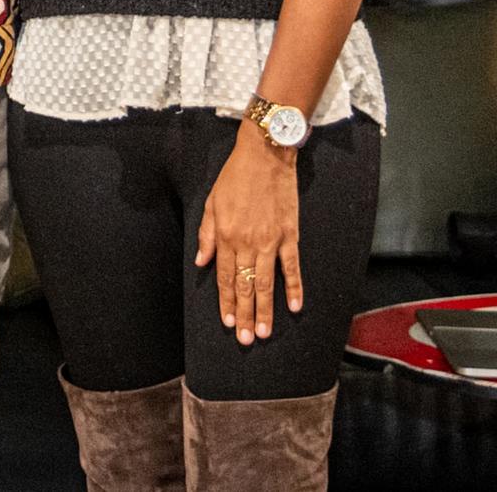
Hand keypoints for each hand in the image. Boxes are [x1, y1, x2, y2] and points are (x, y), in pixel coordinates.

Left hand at [195, 120, 303, 345]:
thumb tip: (202, 263)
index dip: (225, 302)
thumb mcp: (211, 203)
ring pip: (266, 282)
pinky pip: (292, 267)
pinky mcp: (289, 235)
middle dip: (244, 314)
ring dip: (265, 310)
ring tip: (264, 332)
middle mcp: (246, 242)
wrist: (265, 156)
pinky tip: (294, 307)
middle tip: (246, 339)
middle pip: (244, 285)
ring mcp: (270, 241)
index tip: (227, 322)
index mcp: (225, 235)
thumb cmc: (234, 177)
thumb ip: (207, 235)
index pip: (224, 277)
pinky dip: (294, 288)